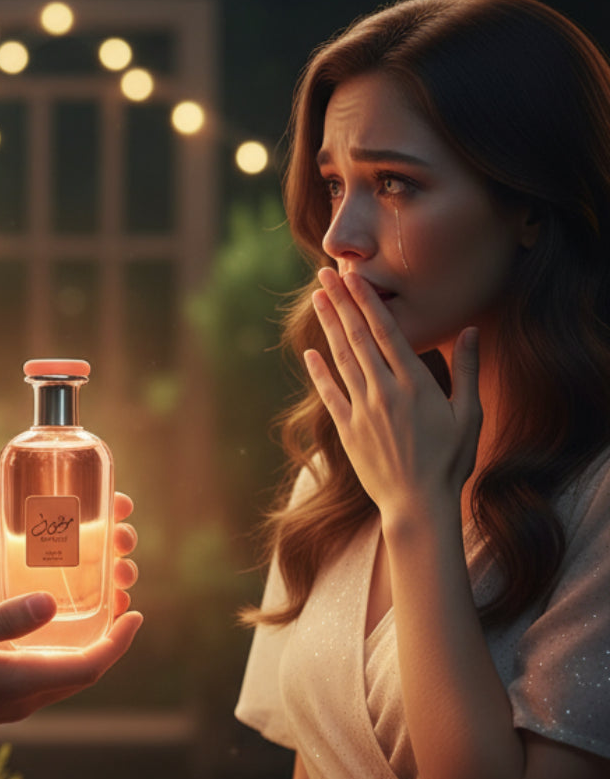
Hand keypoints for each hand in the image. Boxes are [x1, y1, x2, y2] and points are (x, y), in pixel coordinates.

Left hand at [0, 485, 139, 623]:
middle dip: (123, 540)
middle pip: (103, 545)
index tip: (121, 503)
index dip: (107, 506)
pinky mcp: (60, 626)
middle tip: (122, 541)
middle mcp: (55, 563)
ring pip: (106, 579)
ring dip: (123, 574)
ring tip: (121, 576)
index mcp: (37, 538)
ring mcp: (60, 595)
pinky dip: (113, 612)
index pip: (81, 515)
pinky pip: (96, 618)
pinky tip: (117, 609)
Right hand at [0, 593, 143, 741]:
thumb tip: (52, 603)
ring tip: (98, 617)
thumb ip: (5, 620)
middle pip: (84, 674)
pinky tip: (51, 634)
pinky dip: (62, 656)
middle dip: (110, 643)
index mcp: (21, 682)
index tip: (136, 614)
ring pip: (65, 678)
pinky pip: (46, 680)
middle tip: (123, 608)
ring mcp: (12, 705)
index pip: (89, 666)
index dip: (119, 642)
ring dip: (88, 651)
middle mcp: (24, 699)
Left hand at [305, 268, 481, 525]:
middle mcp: (385, 391)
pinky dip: (319, 373)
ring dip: (328, 327)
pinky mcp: (348, 431)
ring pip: (341, 359)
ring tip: (317, 299)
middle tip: (325, 274)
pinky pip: (330, 395)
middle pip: (358, 338)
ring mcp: (363, 411)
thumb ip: (468, 370)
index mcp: (416, 383)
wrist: (419, 503)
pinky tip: (309, 352)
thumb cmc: (450, 461)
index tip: (353, 276)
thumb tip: (469, 330)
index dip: (368, 301)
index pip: (387, 331)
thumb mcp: (468, 414)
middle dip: (341, 303)